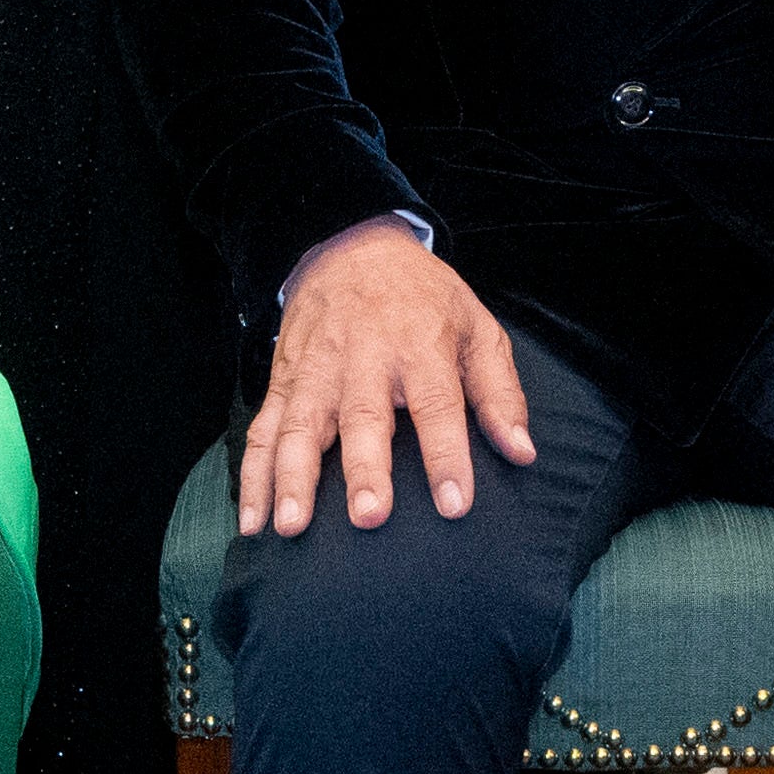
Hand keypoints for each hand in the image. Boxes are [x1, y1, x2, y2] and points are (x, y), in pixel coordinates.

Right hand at [245, 223, 534, 534]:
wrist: (351, 246)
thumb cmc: (423, 299)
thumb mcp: (476, 328)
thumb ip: (500, 392)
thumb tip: (522, 451)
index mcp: (420, 347)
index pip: (438, 406)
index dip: (447, 456)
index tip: (455, 504)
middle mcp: (364, 359)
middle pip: (363, 417)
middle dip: (364, 469)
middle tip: (369, 517)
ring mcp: (317, 372)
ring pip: (301, 426)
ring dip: (293, 479)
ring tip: (291, 527)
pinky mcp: (283, 382)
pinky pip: (263, 431)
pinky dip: (253, 476)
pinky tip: (252, 520)